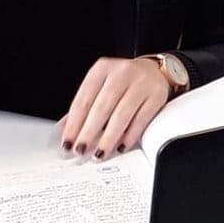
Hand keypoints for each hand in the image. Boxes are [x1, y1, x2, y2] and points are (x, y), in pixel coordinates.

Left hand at [60, 57, 174, 158]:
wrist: (155, 71)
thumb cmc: (123, 81)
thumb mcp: (101, 86)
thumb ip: (84, 107)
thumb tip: (66, 131)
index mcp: (102, 69)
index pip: (83, 100)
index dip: (73, 124)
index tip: (67, 142)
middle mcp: (121, 73)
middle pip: (101, 108)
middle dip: (88, 133)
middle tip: (80, 150)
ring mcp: (141, 83)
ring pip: (121, 116)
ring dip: (108, 138)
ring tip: (99, 153)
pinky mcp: (157, 95)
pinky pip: (141, 120)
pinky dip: (129, 136)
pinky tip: (120, 146)